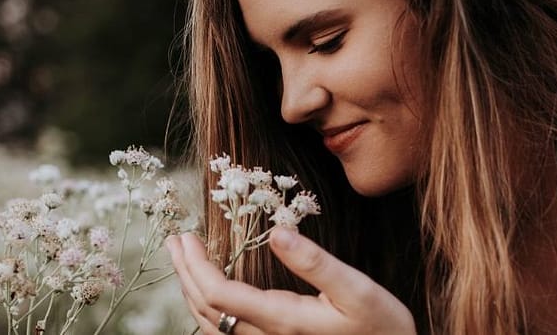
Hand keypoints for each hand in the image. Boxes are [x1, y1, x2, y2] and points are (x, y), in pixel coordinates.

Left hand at [166, 229, 416, 334]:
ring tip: (183, 263)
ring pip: (213, 328)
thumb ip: (315, 262)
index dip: (196, 265)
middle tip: (175, 241)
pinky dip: (209, 313)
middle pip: (208, 310)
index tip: (187, 236)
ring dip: (191, 293)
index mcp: (282, 320)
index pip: (220, 294)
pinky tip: (210, 297)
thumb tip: (277, 231)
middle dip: (185, 274)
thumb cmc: (381, 327)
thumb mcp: (356, 289)